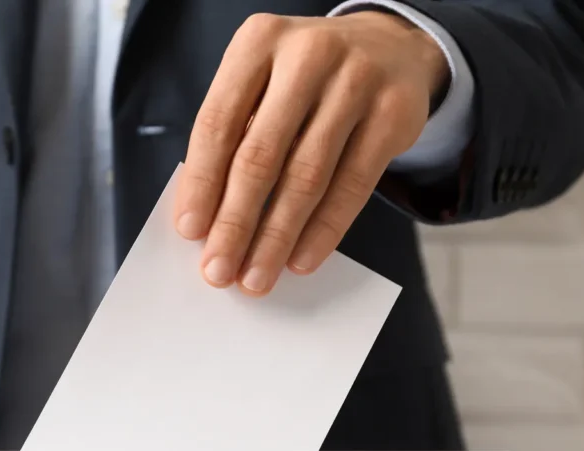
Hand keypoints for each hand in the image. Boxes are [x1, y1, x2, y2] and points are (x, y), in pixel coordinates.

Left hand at [174, 11, 449, 295]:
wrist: (389, 47)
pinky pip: (353, 186)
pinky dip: (323, 230)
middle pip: (260, 154)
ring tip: (256, 275)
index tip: (190, 231)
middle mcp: (307, 55)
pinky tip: (301, 259)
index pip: (218, 122)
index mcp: (258, 41)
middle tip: (219, 270)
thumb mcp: (262, 83)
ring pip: (307, 176)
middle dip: (235, 222)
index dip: (201, 182)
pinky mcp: (393, 115)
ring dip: (276, 237)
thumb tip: (206, 217)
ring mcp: (356, 82)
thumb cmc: (304, 79)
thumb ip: (234, 135)